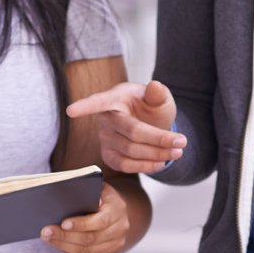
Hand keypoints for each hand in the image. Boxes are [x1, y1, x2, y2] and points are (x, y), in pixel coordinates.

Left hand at [42, 181, 130, 252]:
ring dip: (64, 246)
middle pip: (91, 238)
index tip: (63, 223)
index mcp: (118, 209)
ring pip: (87, 251)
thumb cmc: (102, 197)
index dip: (81, 224)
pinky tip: (61, 246)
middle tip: (45, 231)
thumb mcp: (99, 188)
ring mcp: (116, 244)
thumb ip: (88, 192)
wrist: (118, 212)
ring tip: (48, 238)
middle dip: (65, 236)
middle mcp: (120, 229)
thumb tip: (71, 198)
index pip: (101, 221)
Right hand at [65, 80, 185, 173]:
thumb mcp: (159, 98)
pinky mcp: (108, 155)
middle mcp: (107, 118)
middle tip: (182, 142)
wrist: (149, 123)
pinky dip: (145, 166)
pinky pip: (124, 165)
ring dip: (157, 154)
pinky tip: (160, 163)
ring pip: (130, 151)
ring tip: (178, 152)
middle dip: (158, 139)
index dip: (85, 106)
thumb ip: (158, 94)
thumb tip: (155, 86)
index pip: (99, 101)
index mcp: (116, 98)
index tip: (71, 110)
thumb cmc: (151, 107)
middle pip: (131, 132)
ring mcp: (105, 138)